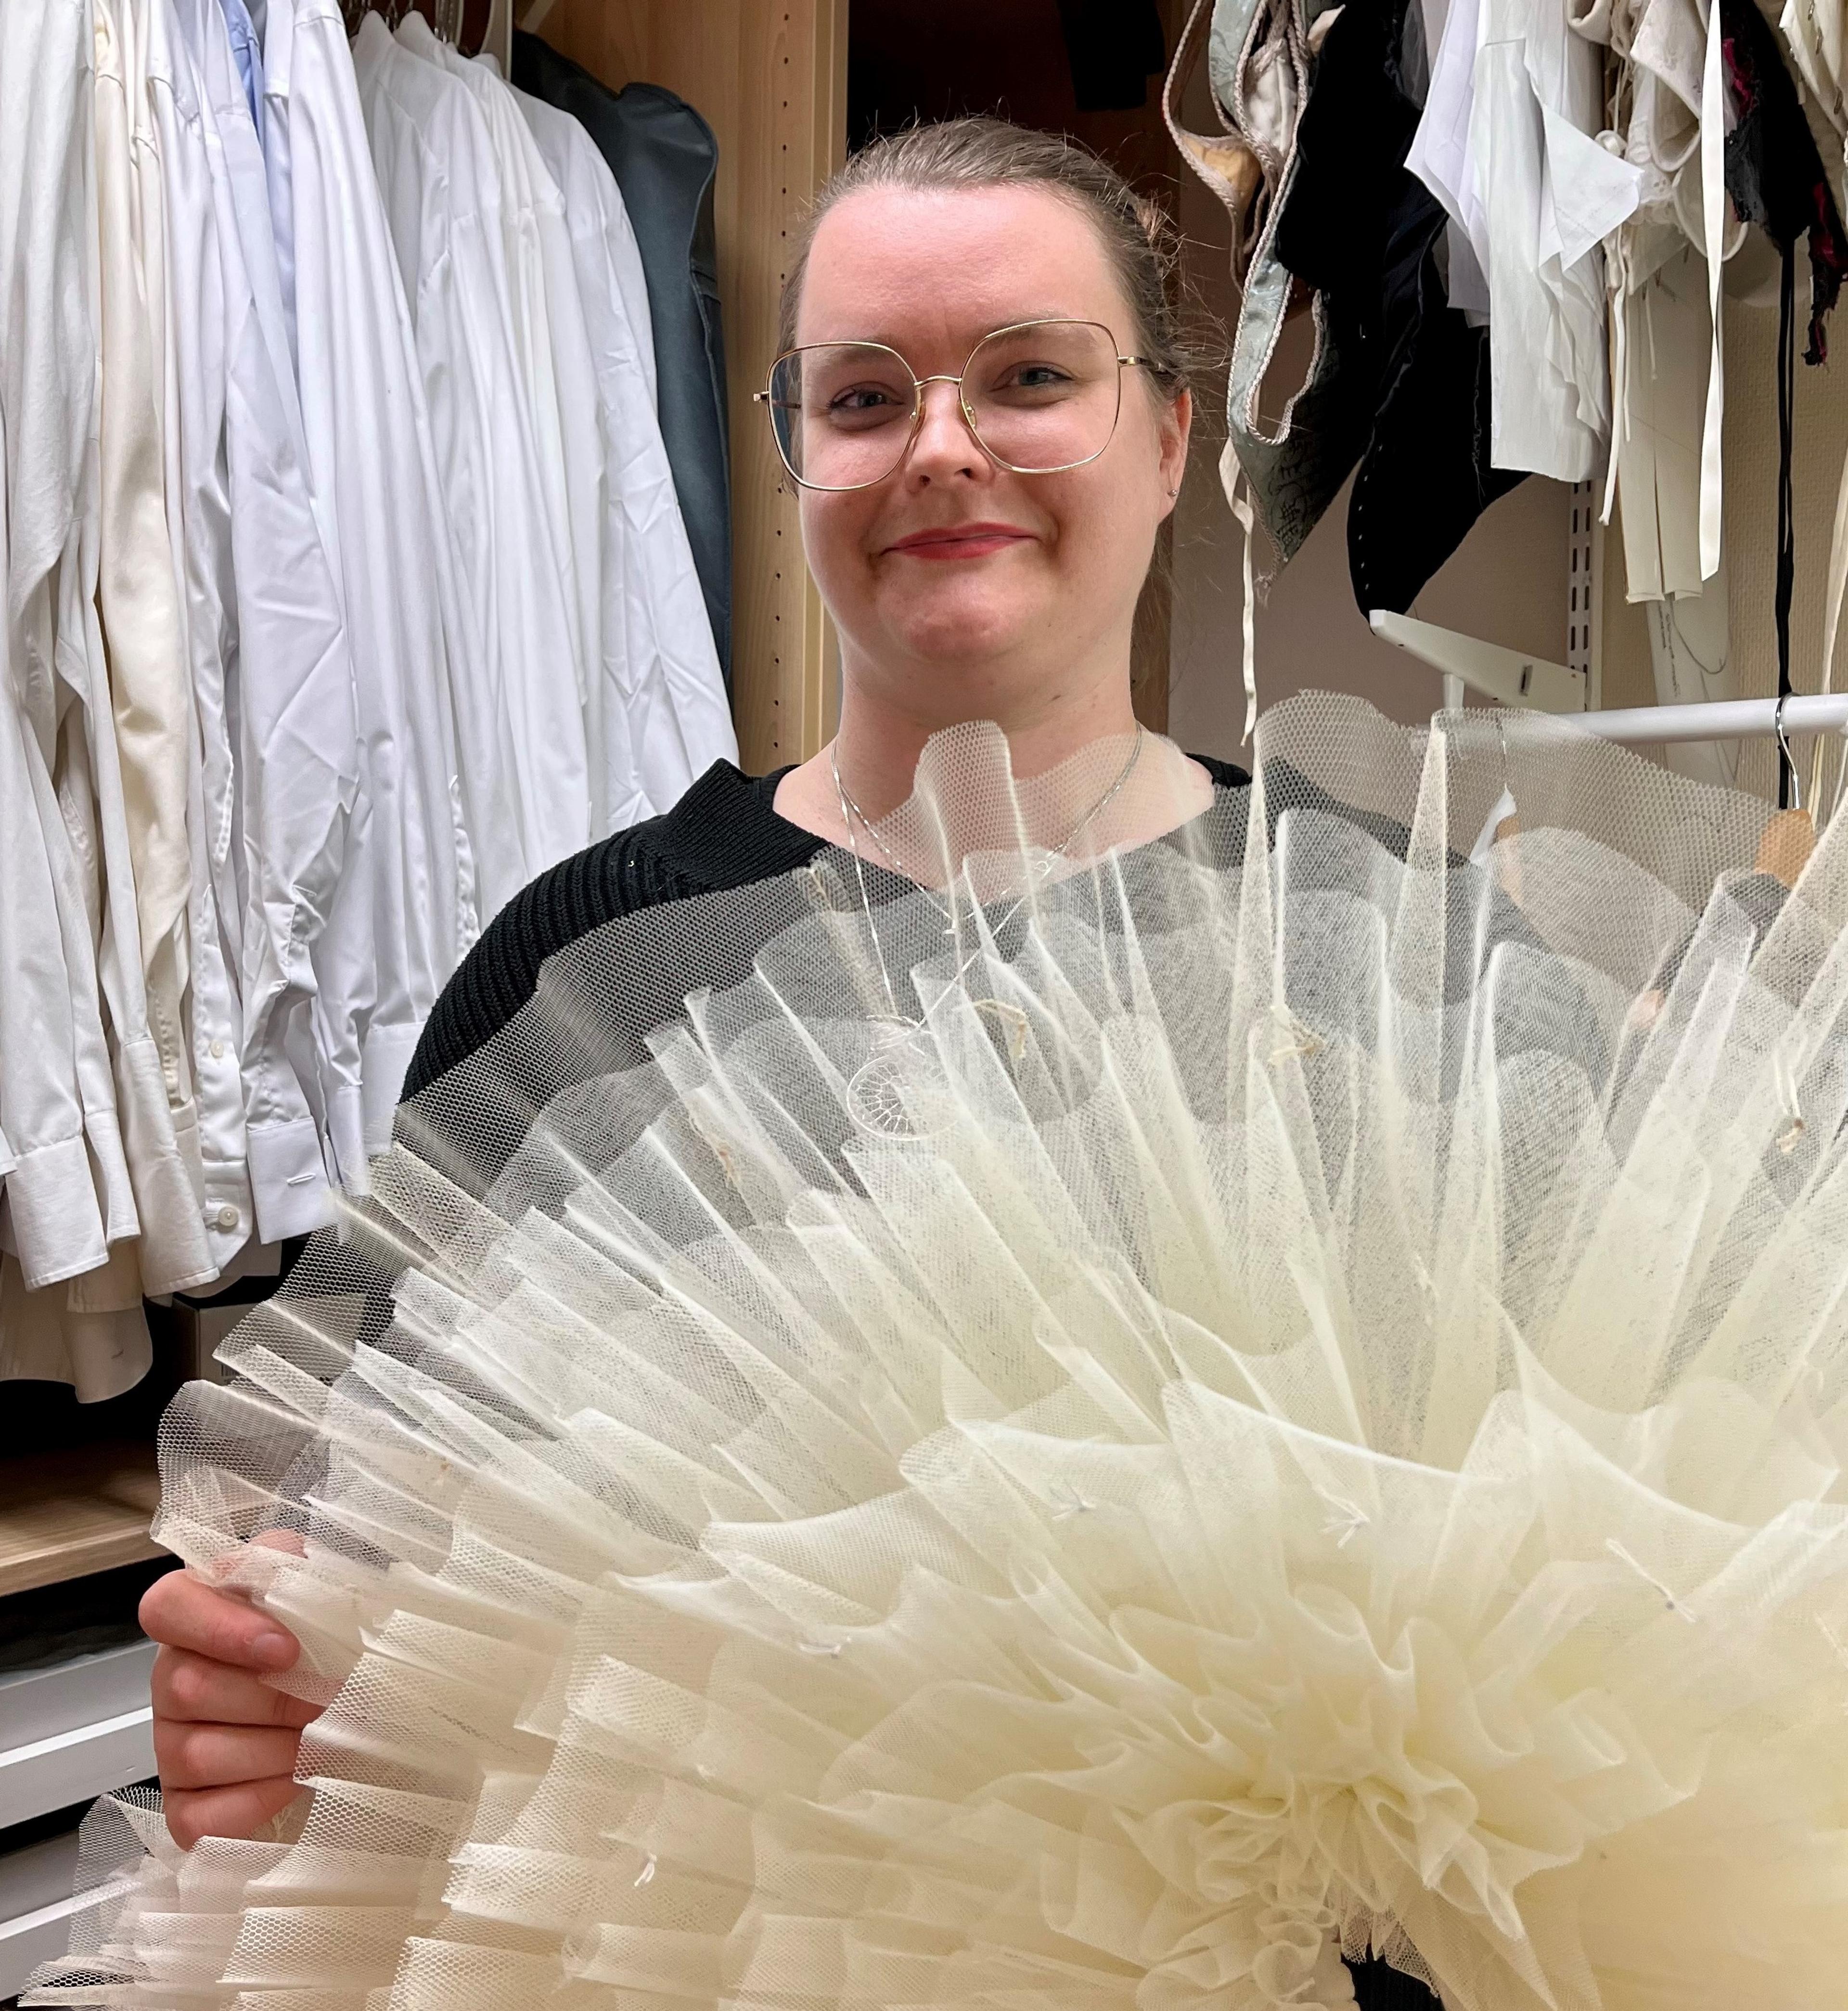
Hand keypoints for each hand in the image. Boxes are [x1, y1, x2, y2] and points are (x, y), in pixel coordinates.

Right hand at [140, 1560, 321, 1848]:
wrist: (353, 1713)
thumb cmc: (330, 1646)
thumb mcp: (321, 1592)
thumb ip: (298, 1574)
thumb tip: (294, 1580)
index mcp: (198, 1616)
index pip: (167, 1607)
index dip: (220, 1629)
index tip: (285, 1648)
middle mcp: (172, 1678)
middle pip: (189, 1689)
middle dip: (275, 1699)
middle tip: (329, 1700)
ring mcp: (171, 1746)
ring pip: (198, 1754)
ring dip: (276, 1750)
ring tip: (321, 1739)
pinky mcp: (185, 1807)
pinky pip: (201, 1817)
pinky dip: (259, 1801)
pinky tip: (296, 1782)